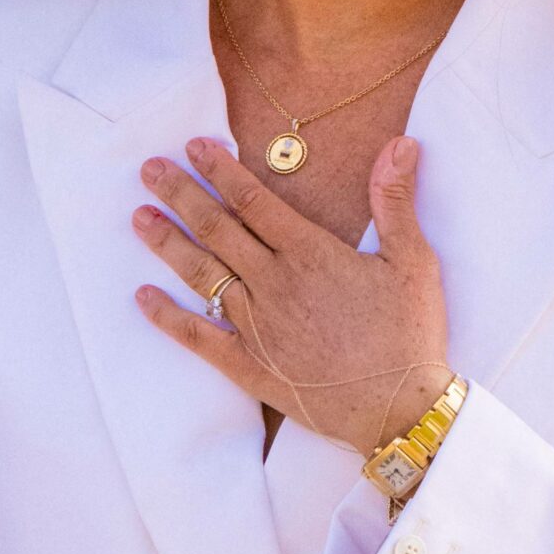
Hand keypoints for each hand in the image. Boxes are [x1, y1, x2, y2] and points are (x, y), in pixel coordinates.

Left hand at [134, 134, 451, 453]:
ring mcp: (255, 325)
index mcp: (310, 253)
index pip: (253, 200)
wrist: (399, 410)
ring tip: (139, 217)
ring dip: (167, 243)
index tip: (194, 146)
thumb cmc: (409, 335)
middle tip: (150, 169)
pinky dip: (167, 315)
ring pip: (201, 273)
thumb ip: (395, 201)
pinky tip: (143, 296)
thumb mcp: (413, 261)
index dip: (221, 170)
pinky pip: (197, 335)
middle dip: (180, 194)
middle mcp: (273, 283)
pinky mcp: (248, 364)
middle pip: (216, 228)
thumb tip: (402, 143)